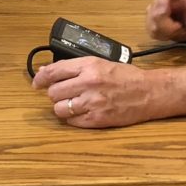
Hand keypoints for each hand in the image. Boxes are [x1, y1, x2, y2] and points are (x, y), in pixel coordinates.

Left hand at [31, 56, 158, 127]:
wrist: (149, 92)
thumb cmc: (126, 77)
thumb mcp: (99, 63)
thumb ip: (73, 67)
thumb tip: (46, 72)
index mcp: (88, 66)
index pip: (53, 72)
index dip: (40, 79)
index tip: (37, 83)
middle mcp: (88, 83)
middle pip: (54, 93)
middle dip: (56, 94)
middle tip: (64, 94)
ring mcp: (92, 103)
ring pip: (59, 109)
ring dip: (62, 107)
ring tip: (73, 104)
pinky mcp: (97, 119)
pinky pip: (72, 121)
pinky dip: (73, 118)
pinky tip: (82, 112)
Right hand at [145, 0, 185, 40]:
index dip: (162, 0)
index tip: (168, 12)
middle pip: (155, 10)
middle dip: (166, 25)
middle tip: (179, 28)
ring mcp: (155, 10)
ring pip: (151, 23)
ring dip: (165, 32)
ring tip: (178, 31)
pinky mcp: (152, 21)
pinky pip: (151, 31)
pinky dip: (162, 36)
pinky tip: (171, 34)